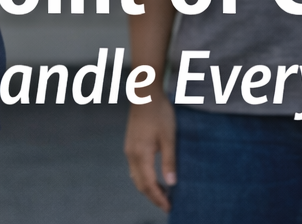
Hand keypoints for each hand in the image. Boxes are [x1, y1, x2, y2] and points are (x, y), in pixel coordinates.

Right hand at [124, 96, 176, 210]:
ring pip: (136, 177)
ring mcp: (129, 149)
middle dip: (153, 196)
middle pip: (140, 184)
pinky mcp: (131, 144)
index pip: (148, 184)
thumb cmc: (159, 113)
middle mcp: (132, 154)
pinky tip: (153, 178)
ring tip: (162, 194)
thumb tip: (172, 184)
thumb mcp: (169, 137)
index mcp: (141, 154)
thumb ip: (169, 161)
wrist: (145, 94)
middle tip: (167, 204)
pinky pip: (135, 168)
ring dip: (148, 188)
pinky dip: (143, 178)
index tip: (169, 207)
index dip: (158, 198)